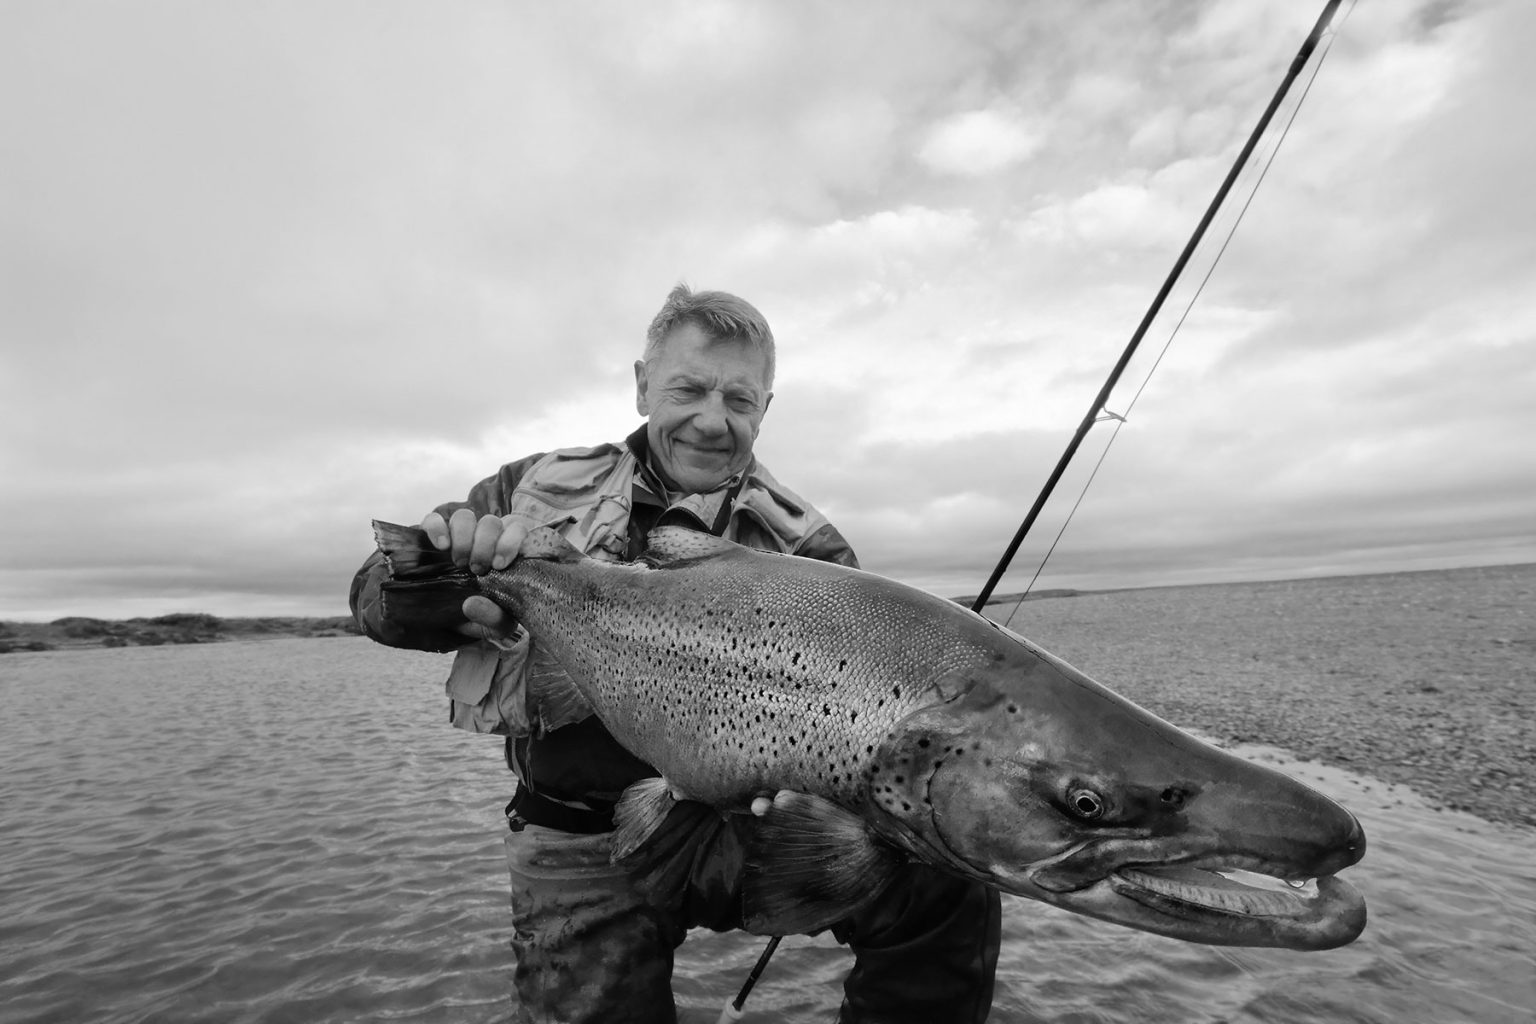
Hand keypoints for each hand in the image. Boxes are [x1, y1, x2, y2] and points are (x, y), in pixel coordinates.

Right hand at [419, 509, 527, 639]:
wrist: (445, 620)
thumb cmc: (479, 617)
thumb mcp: (493, 626)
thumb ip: (494, 619)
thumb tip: (471, 604)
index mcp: (506, 552)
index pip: (517, 528)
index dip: (511, 541)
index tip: (500, 565)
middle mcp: (484, 538)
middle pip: (491, 521)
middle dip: (485, 544)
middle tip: (477, 569)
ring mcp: (458, 535)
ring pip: (465, 516)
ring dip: (463, 537)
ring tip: (459, 562)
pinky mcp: (433, 536)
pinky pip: (433, 519)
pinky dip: (437, 528)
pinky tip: (440, 547)